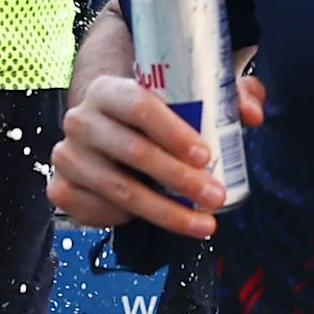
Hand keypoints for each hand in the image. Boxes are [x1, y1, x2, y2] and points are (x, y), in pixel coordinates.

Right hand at [47, 61, 266, 236]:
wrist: (101, 132)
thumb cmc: (150, 116)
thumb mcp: (185, 97)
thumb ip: (225, 96)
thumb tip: (252, 114)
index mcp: (107, 90)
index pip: (138, 105)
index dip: (173, 131)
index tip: (206, 155)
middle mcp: (80, 120)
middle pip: (133, 152)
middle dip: (180, 179)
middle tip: (215, 196)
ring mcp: (67, 156)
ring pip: (121, 191)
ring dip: (167, 212)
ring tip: (204, 223)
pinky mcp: (61, 189)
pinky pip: (101, 212)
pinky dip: (133, 221)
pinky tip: (159, 220)